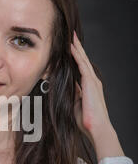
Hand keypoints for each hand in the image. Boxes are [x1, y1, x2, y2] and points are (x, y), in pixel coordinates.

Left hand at [71, 30, 111, 145]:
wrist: (96, 127)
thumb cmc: (86, 120)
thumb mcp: (76, 103)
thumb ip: (73, 93)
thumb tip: (66, 87)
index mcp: (88, 86)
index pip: (81, 68)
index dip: (75, 57)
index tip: (70, 48)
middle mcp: (92, 81)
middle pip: (83, 60)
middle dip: (77, 48)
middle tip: (71, 36)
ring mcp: (92, 81)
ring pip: (83, 60)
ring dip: (77, 48)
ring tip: (72, 37)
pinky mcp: (90, 83)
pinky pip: (82, 65)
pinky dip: (77, 56)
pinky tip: (72, 48)